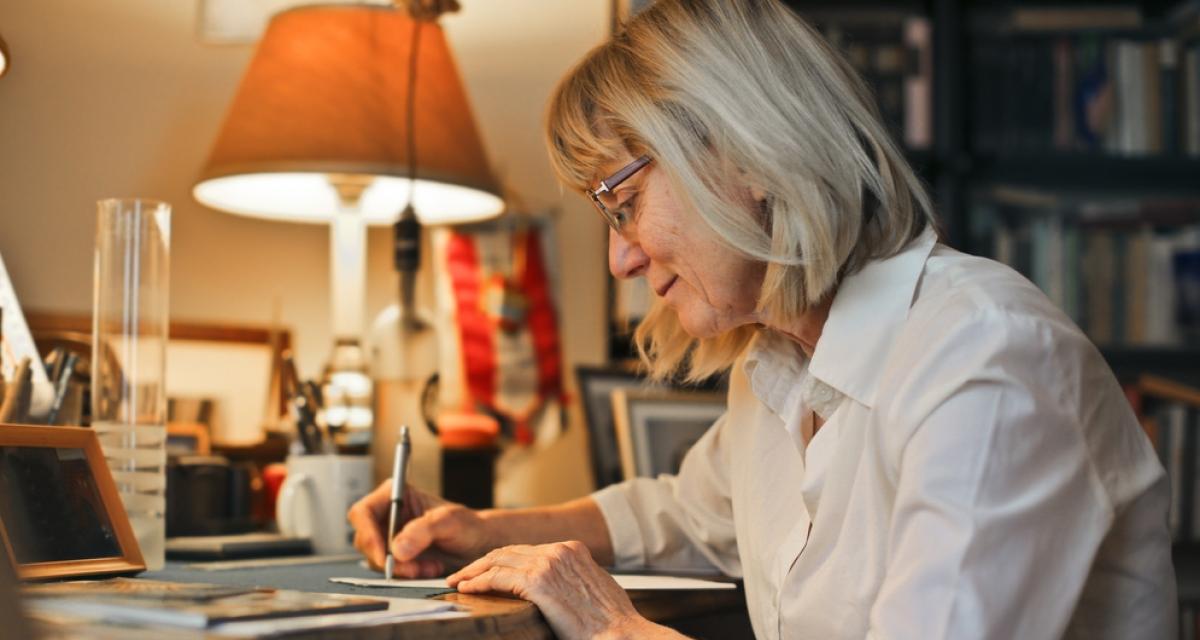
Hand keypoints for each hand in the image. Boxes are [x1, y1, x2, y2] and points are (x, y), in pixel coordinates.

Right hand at [347, 480, 493, 576]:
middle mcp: (386, 514)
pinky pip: (388, 569)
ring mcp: (388, 535)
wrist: (477, 544)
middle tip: (412, 569)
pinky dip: (406, 574)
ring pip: (375, 558)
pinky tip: (428, 569)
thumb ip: (423, 530)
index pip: (363, 512)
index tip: (384, 556)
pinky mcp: (394, 554)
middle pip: (365, 538)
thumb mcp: (450, 522)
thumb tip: (396, 549)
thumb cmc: (467, 525)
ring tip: (429, 567)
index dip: (367, 534)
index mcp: (395, 494)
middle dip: (386, 558)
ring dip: (400, 568)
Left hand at [447, 541, 656, 639]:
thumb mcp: (594, 589)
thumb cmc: (611, 622)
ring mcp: (548, 563)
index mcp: (572, 549)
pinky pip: (498, 577)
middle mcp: (560, 550)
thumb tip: (556, 589)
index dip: (502, 559)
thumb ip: (572, 580)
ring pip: (498, 560)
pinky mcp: (538, 581)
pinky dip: (478, 582)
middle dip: (482, 562)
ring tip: (458, 580)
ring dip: (474, 570)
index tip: (486, 570)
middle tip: (463, 574)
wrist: (621, 633)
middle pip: (509, 551)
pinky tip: (467, 588)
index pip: (526, 549)